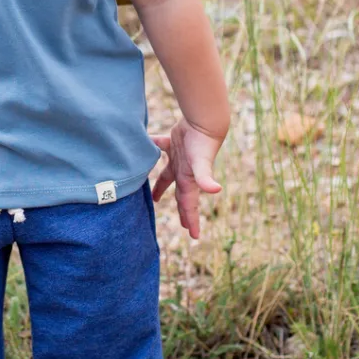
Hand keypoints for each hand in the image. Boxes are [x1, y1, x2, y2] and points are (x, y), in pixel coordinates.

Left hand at [150, 119, 223, 238]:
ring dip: (161, 187)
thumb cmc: (202, 144)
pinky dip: (153, 147)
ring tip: (153, 198)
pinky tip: (143, 149)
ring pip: (167, 176)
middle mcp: (184, 172)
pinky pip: (159, 147)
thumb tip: (216, 190)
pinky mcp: (173, 143)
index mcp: (189, 181)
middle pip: (180, 196)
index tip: (195, 237)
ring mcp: (179, 158)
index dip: (192, 221)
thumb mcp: (202, 163)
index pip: (189, 206)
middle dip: (181, 211)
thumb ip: (205, 178)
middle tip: (182, 225)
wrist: (204, 121)